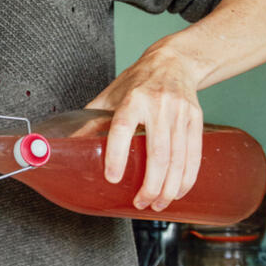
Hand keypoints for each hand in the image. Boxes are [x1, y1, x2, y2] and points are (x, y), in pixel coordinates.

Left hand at [86, 45, 203, 211]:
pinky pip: (194, 154)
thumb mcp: (111, 94)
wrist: (174, 61)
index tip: (112, 178)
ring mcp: (180, 113)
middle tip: (140, 203)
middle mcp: (158, 105)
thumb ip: (92, 119)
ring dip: (168, 187)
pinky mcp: (196, 119)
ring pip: (177, 157)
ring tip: (158, 204)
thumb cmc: (138, 80)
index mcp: (133, 98)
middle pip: (156, 152)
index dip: (116, 154)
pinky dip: (187, 177)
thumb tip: (69, 144)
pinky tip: (178, 191)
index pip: (122, 128)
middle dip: (150, 184)